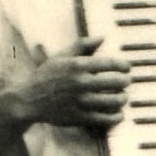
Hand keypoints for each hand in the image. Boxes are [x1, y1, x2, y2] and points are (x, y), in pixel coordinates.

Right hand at [12, 36, 131, 129]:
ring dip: (122, 99)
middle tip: (125, 82)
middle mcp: (80, 82)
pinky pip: (106, 118)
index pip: (111, 64)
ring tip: (122, 97)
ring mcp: (81, 101)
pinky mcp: (80, 117)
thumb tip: (102, 37)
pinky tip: (118, 113)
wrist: (28, 100)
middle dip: (125, 82)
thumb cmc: (46, 76)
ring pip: (115, 101)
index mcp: (77, 65)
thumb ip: (82, 45)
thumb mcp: (61, 57)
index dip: (124, 66)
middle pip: (117, 82)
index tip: (127, 68)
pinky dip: (116, 116)